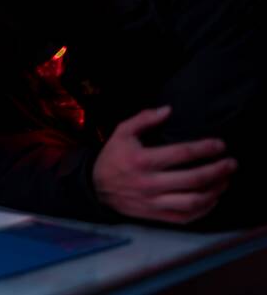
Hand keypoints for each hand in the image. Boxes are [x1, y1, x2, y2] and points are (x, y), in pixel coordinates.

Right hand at [93, 105, 236, 224]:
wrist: (96, 187)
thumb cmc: (112, 157)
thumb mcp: (121, 132)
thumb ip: (143, 118)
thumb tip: (168, 110)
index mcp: (142, 160)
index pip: (181, 154)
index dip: (204, 148)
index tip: (220, 145)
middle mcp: (149, 183)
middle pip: (193, 179)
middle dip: (217, 170)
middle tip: (231, 164)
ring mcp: (153, 202)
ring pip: (193, 201)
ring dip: (215, 191)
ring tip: (225, 181)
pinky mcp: (155, 215)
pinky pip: (185, 217)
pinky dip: (203, 210)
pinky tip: (212, 199)